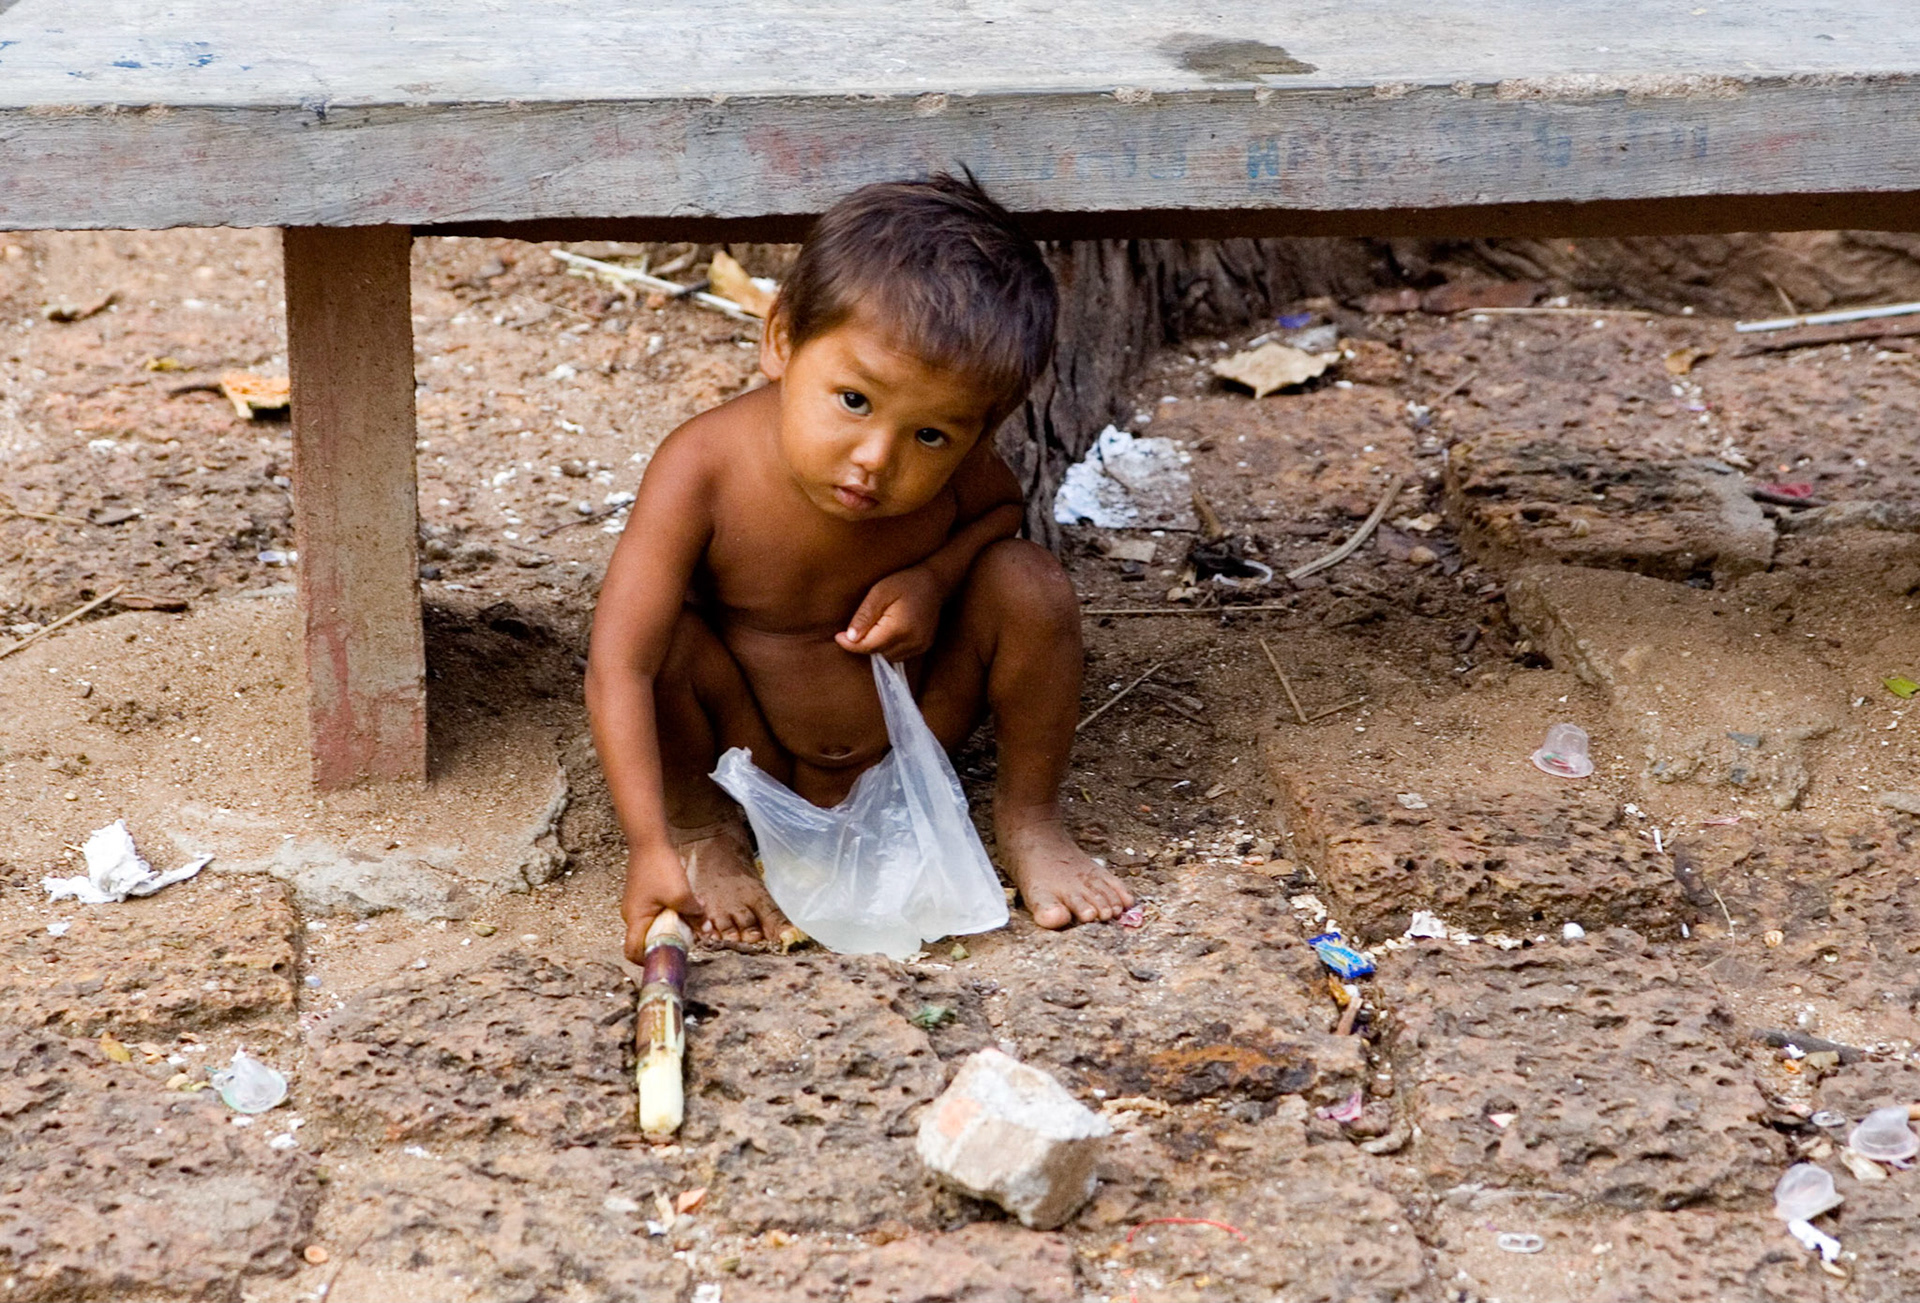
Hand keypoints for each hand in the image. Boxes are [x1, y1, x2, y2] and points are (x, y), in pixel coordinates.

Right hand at [621, 845, 704, 963]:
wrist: (649, 840)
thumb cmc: (659, 867)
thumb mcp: (681, 894)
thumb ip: (693, 915)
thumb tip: (705, 929)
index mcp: (635, 919)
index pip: (633, 951)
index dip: (648, 960)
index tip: (668, 957)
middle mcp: (631, 915)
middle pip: (646, 939)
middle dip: (667, 941)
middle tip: (687, 938)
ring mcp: (637, 904)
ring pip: (654, 925)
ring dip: (672, 924)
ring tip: (689, 917)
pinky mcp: (644, 895)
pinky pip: (656, 912)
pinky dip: (670, 912)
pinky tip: (684, 903)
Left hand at [835, 565, 946, 660]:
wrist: (934, 583)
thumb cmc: (904, 583)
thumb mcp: (879, 593)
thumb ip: (864, 616)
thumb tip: (850, 638)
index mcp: (899, 628)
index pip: (868, 646)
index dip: (850, 644)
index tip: (838, 636)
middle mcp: (912, 642)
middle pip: (877, 652)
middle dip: (866, 641)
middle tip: (864, 622)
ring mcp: (920, 646)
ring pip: (887, 656)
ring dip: (878, 645)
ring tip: (880, 624)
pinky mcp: (923, 647)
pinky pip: (899, 655)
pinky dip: (890, 646)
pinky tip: (891, 630)